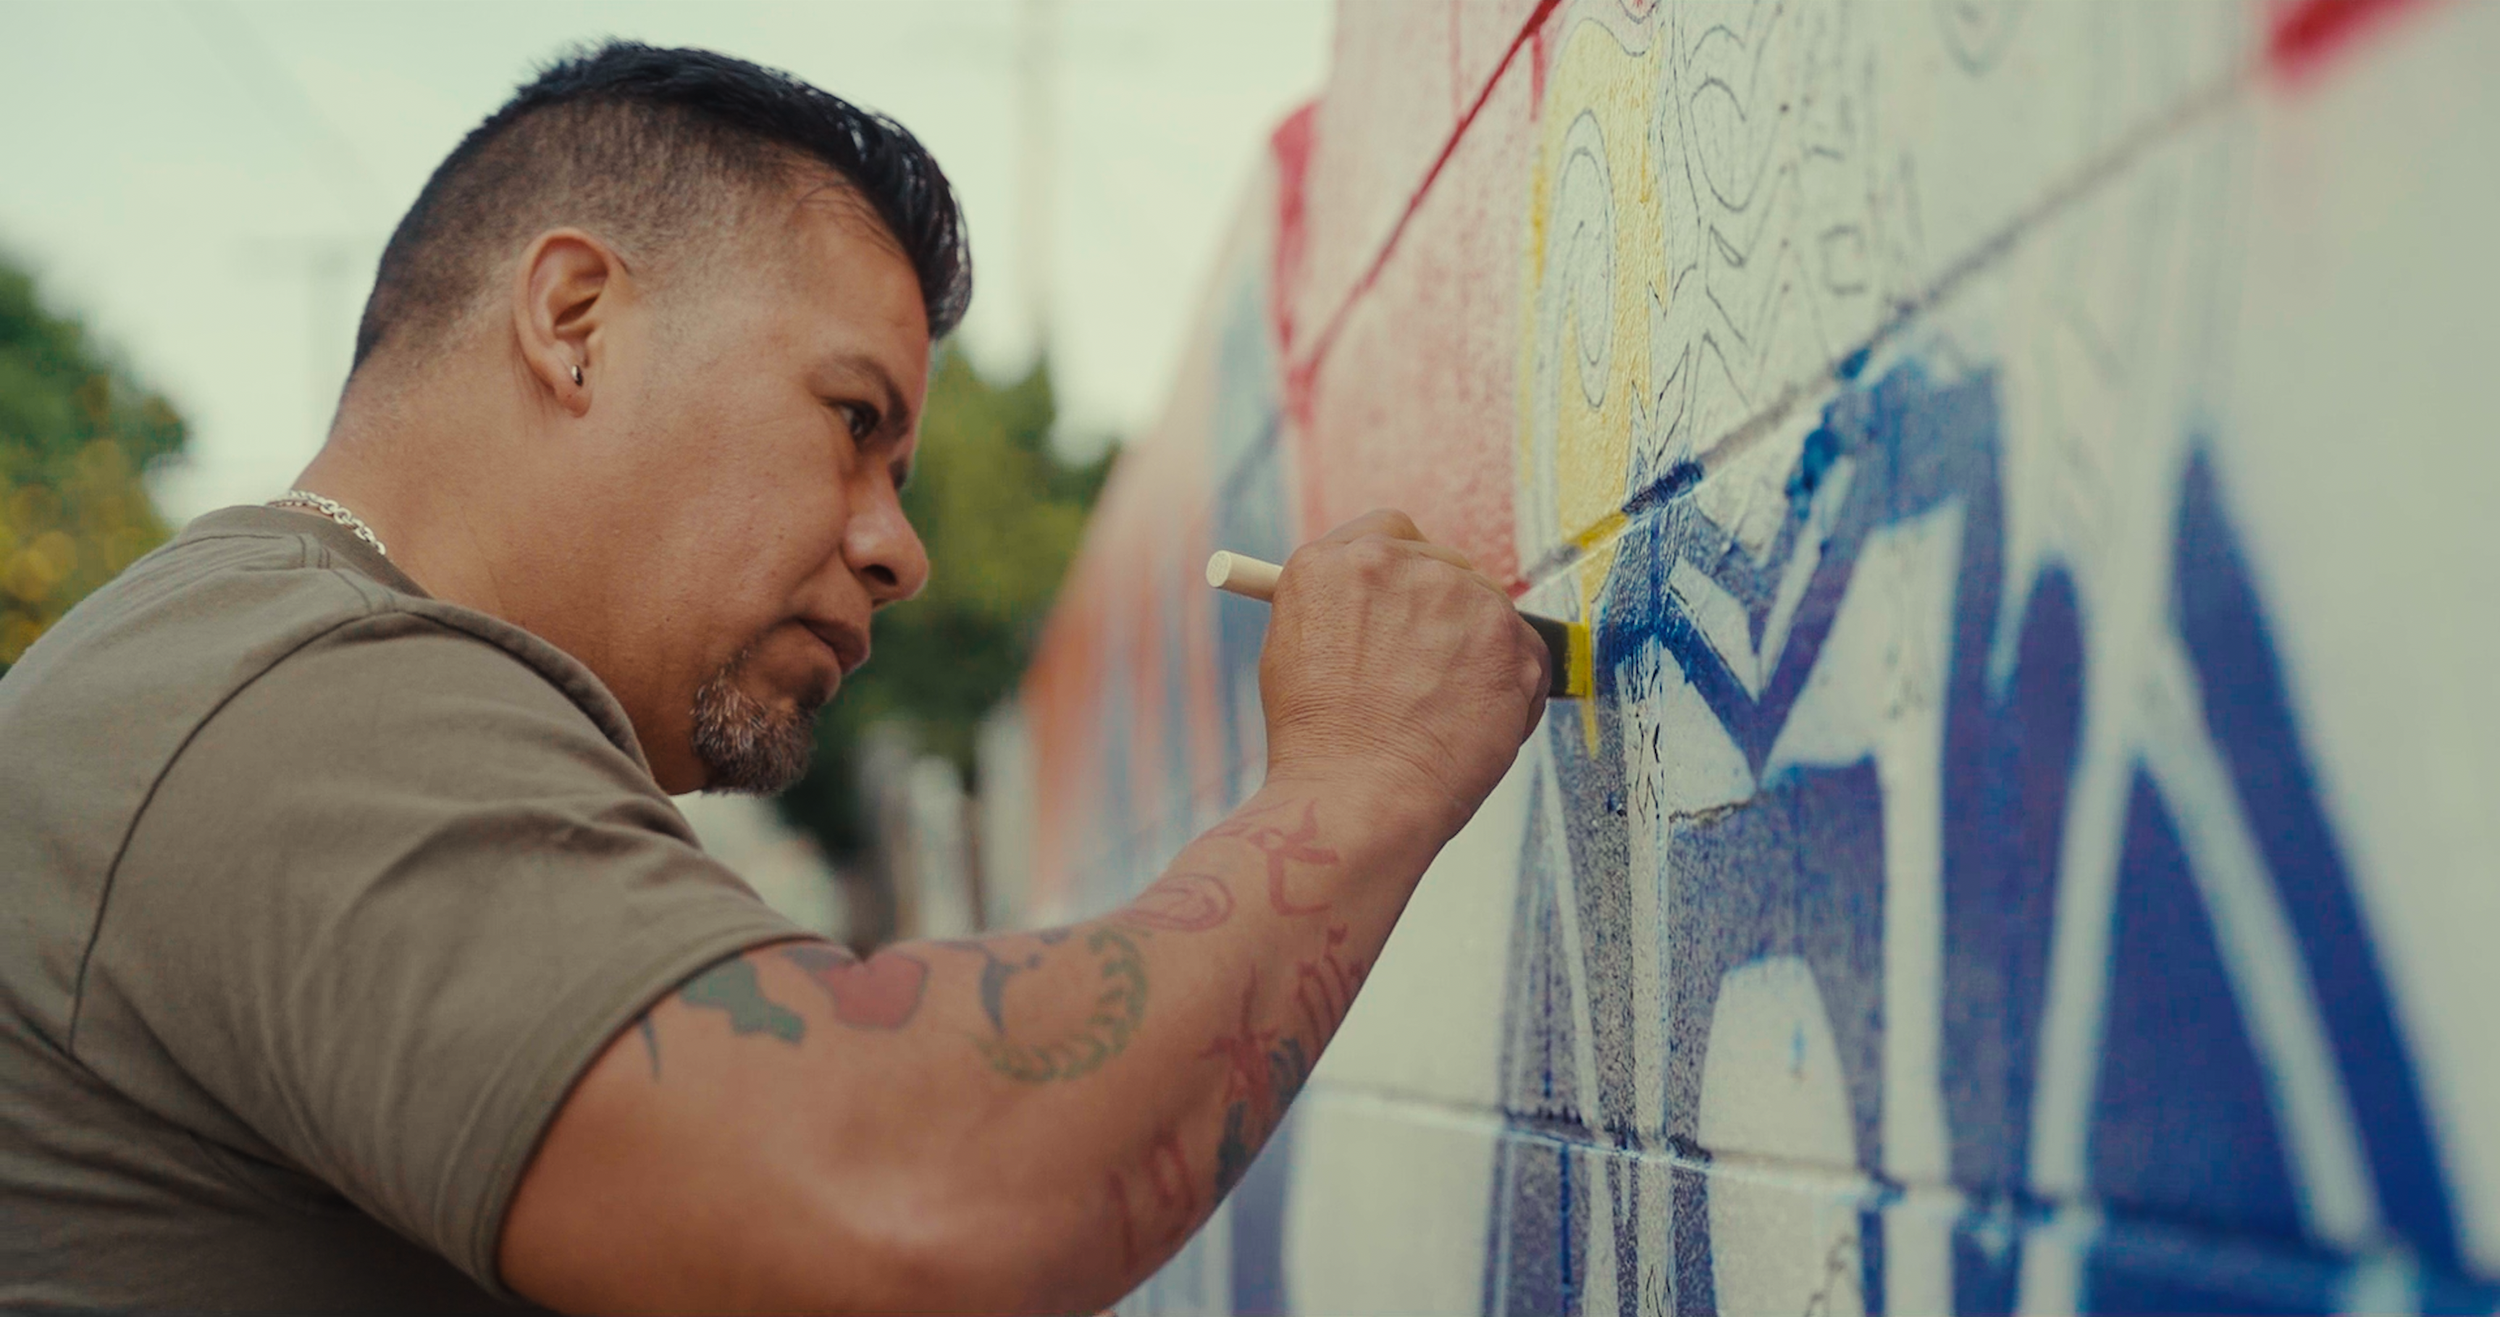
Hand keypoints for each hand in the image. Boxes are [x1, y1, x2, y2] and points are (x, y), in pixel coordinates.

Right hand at [1258, 510, 1549, 836]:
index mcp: (1331, 563)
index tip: (1408, 606)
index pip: (1390, 534)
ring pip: (1487, 608)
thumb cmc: (1318, 745)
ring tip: (1442, 713)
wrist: (1357, 797)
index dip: (1405, 574)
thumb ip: (1339, 607)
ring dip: (1477, 650)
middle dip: (1443, 614)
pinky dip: (1512, 684)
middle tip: (1428, 676)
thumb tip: (1378, 602)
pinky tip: (1474, 725)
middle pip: (1446, 564)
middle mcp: (1394, 562)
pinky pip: (1526, 648)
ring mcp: (1456, 594)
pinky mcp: (1508, 633)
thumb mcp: (1293, 650)